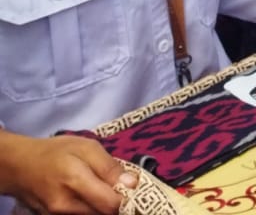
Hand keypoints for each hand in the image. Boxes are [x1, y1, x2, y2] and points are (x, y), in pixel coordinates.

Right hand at [0, 131, 133, 214]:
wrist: (20, 167)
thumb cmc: (55, 152)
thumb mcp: (86, 147)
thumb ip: (109, 166)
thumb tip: (132, 183)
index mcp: (75, 183)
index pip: (112, 204)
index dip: (129, 198)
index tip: (136, 186)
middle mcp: (66, 207)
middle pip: (105, 213)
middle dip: (118, 201)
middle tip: (122, 185)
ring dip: (106, 204)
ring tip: (105, 187)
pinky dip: (94, 206)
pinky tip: (94, 194)